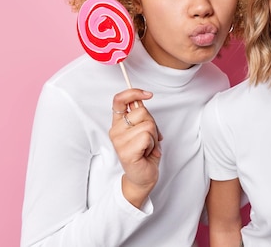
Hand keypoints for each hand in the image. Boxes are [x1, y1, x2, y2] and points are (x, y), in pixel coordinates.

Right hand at [109, 88, 162, 206]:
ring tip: (148, 147)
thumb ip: (141, 115)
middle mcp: (115, 130)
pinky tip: (147, 153)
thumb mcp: (144, 129)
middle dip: (153, 124)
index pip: (119, 100)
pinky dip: (153, 145)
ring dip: (154, 137)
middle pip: (142, 111)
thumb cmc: (145, 153)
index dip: (133, 93)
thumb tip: (143, 99)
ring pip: (147, 125)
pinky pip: (147, 137)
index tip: (148, 94)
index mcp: (118, 123)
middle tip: (150, 138)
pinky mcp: (125, 151)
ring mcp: (119, 141)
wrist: (143, 177)